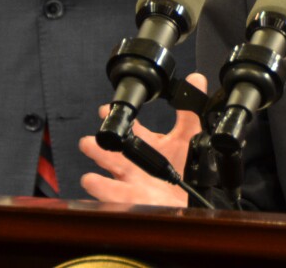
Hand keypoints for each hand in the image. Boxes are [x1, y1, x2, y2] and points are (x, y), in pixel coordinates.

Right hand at [79, 72, 206, 206]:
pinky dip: (101, 187)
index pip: (132, 129)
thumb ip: (190, 112)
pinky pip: (111, 195)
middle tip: (90, 135)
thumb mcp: (190, 139)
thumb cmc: (185, 174)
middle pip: (114, 151)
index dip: (122, 118)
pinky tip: (91, 179)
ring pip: (108, 170)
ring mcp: (130, 182)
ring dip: (98, 160)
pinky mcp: (129, 200)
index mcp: (148, 147)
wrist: (189, 205)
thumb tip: (196, 80)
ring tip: (88, 149)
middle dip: (101, 143)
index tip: (106, 107)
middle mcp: (135, 164)